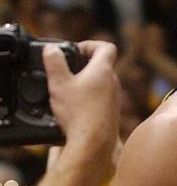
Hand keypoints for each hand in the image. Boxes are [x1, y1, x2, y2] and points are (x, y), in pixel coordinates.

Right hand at [44, 40, 118, 157]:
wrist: (93, 141)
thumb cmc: (78, 113)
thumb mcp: (59, 83)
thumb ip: (54, 63)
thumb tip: (52, 49)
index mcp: (103, 70)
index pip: (106, 47)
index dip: (90, 44)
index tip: (76, 50)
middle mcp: (113, 82)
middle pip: (102, 64)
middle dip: (84, 64)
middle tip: (67, 69)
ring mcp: (114, 97)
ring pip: (102, 82)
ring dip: (87, 81)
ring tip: (69, 88)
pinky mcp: (112, 111)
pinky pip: (101, 97)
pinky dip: (90, 96)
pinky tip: (75, 105)